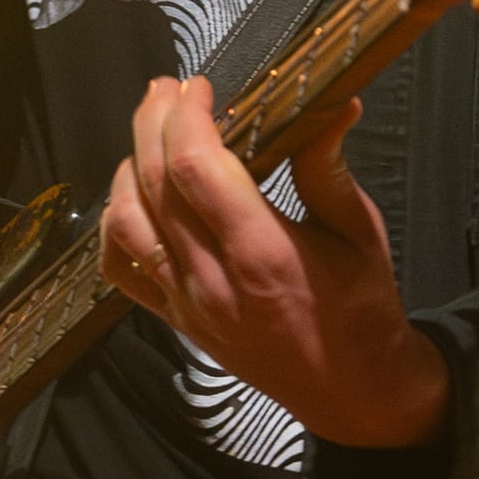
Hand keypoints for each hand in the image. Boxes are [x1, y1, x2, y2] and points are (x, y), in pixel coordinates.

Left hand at [99, 74, 450, 451]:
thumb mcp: (361, 234)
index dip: (186, 117)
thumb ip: (329, 168)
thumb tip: (333, 102)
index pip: (197, 169)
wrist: (353, 392)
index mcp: (264, 255)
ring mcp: (187, 305)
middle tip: (167, 89)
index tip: (199, 87)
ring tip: (151, 132)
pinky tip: (134, 194)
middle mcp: (214, 282)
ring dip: (129, 166)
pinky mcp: (176, 320)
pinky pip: (121, 268)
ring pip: (126, 222)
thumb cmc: (363, 311)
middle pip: (154, 184)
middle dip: (152, 123)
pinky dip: (116, 223)